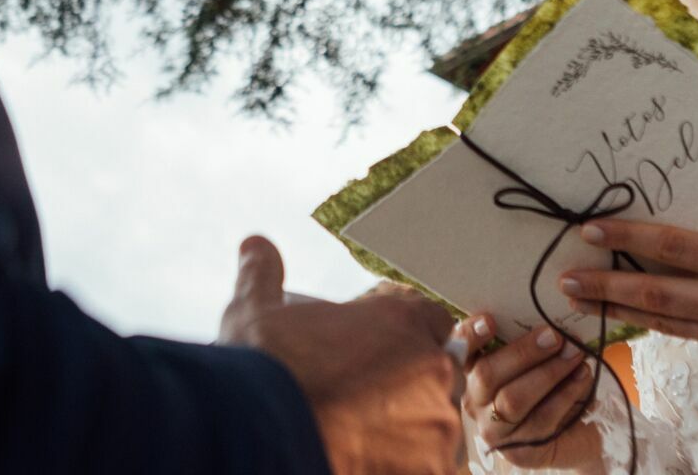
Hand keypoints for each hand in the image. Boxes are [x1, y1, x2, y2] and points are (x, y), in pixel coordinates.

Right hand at [218, 236, 462, 474]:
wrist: (257, 435)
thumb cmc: (262, 372)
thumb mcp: (255, 313)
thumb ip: (264, 276)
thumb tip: (255, 246)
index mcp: (400, 322)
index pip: (432, 321)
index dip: (407, 339)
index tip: (380, 356)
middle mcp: (430, 369)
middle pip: (442, 376)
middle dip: (414, 388)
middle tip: (370, 406)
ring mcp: (436, 427)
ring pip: (441, 430)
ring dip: (416, 435)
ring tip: (370, 444)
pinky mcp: (431, 472)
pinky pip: (436, 469)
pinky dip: (411, 467)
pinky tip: (373, 464)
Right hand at [457, 314, 602, 469]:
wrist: (572, 434)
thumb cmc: (547, 386)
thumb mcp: (532, 360)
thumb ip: (527, 341)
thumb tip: (544, 316)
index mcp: (470, 372)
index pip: (458, 351)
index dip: (468, 336)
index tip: (489, 321)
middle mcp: (474, 402)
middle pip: (487, 375)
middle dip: (523, 352)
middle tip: (554, 336)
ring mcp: (494, 430)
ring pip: (514, 400)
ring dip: (549, 373)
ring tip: (575, 354)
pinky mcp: (519, 451)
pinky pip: (541, 420)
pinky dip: (566, 394)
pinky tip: (582, 376)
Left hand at [561, 220, 697, 373]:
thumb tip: (681, 214)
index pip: (673, 245)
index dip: (626, 237)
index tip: (588, 230)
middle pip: (654, 291)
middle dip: (604, 285)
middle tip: (564, 278)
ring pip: (662, 321)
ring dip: (617, 310)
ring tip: (579, 301)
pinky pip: (686, 334)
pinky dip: (654, 323)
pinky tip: (627, 315)